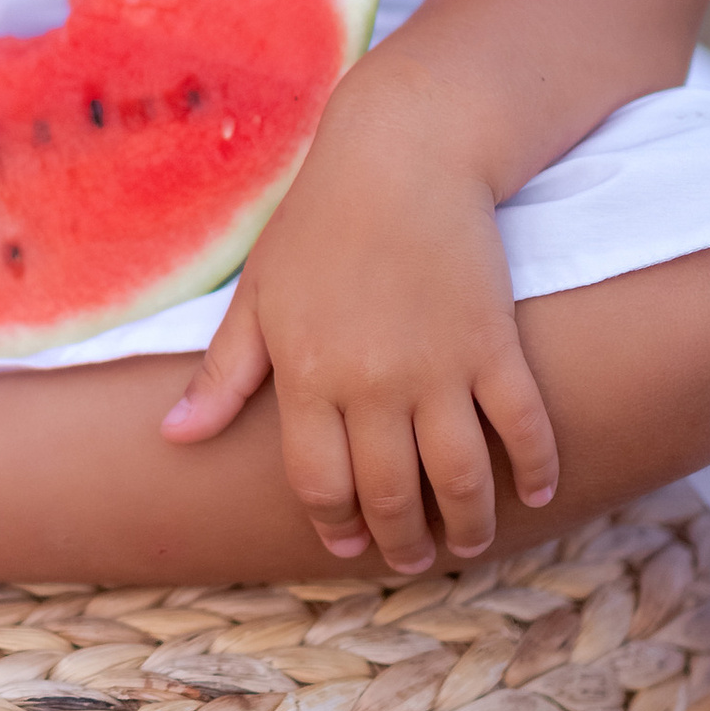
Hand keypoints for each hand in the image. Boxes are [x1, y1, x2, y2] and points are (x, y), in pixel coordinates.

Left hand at [159, 80, 558, 574]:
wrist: (403, 152)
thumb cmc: (320, 221)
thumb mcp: (260, 294)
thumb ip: (225, 374)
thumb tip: (174, 436)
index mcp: (307, 375)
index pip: (318, 482)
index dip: (334, 523)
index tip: (347, 543)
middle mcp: (372, 383)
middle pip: (389, 493)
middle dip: (401, 541)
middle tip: (411, 559)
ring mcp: (439, 367)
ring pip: (459, 477)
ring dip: (466, 525)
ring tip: (466, 544)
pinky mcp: (494, 343)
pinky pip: (521, 424)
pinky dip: (533, 467)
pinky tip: (534, 493)